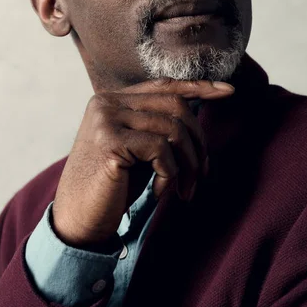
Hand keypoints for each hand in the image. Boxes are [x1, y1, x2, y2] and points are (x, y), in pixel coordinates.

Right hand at [52, 79, 233, 250]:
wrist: (78, 220)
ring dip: (189, 164)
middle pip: (175, 106)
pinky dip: (170, 174)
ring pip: (173, 129)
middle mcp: (107, 103)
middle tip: (202, 174)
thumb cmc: (114, 187)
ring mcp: (106, 119)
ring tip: (185, 190)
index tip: (228, 91)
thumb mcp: (140, 150)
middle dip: (198, 142)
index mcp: (113, 100)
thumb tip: (199, 116)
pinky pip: (161, 150)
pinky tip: (160, 193)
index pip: (164, 86)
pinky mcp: (110, 142)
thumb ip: (159, 128)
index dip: (198, 86)